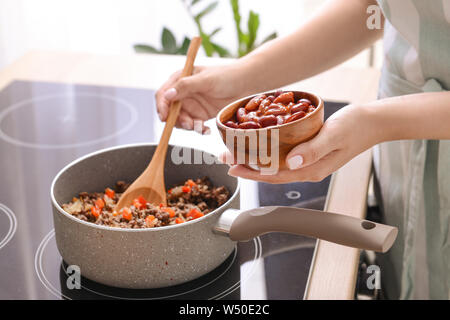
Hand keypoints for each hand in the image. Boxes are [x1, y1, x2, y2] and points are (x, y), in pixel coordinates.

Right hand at [155, 64, 248, 131]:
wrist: (246, 84)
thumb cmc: (226, 76)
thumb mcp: (205, 80)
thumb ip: (185, 86)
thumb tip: (167, 95)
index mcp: (180, 80)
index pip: (163, 94)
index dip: (161, 107)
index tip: (165, 118)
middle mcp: (183, 93)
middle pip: (170, 111)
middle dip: (177, 120)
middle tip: (189, 124)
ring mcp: (192, 105)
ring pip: (181, 121)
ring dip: (188, 126)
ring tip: (200, 126)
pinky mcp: (201, 115)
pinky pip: (193, 126)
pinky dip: (198, 130)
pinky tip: (206, 130)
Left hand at [223, 104, 379, 182]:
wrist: (374, 123)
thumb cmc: (356, 126)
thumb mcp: (334, 134)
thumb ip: (313, 150)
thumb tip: (291, 163)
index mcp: (312, 169)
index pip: (275, 175)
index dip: (252, 172)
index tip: (232, 165)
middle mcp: (308, 170)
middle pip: (271, 173)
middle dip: (247, 168)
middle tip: (225, 158)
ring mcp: (309, 163)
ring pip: (275, 167)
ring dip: (255, 162)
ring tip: (236, 154)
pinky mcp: (310, 154)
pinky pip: (284, 158)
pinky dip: (268, 154)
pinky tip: (259, 147)